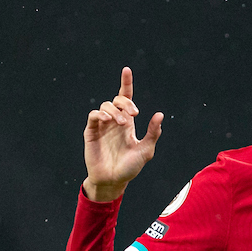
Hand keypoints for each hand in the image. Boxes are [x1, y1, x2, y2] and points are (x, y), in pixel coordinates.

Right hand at [82, 67, 163, 202]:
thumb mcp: (146, 150)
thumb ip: (153, 133)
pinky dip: (100, 114)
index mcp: (128, 123)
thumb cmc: (130, 168)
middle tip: (134, 114)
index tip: (127, 70)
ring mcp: (102, 126)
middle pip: (117, 99)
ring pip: (106, 105)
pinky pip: (93, 116)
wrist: (114, 181)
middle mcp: (114, 121)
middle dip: (126, 102)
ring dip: (115, 110)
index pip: (126, 98)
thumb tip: (160, 114)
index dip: (126, 83)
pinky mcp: (91, 132)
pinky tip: (108, 120)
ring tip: (121, 123)